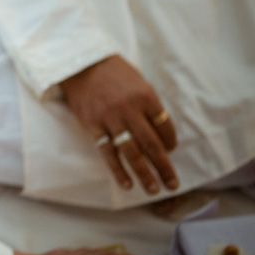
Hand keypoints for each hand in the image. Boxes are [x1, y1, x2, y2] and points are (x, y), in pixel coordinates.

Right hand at [60, 55, 177, 194]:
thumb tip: (160, 133)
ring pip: (132, 152)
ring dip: (144, 173)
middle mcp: (130, 110)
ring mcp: (110, 119)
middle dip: (164, 167)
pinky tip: (126, 183)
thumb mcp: (138, 82)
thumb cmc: (113, 73)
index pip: (165, 126)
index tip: (171, 150)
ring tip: (153, 189)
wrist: (80, 64)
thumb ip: (149, 106)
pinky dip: (118, 170)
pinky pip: (107, 152)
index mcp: (146, 96)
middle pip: (152, 144)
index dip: (171, 142)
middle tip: (173, 184)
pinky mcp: (92, 125)